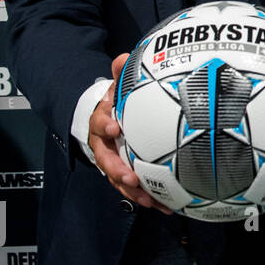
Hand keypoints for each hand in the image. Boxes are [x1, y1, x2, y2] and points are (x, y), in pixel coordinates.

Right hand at [92, 53, 172, 212]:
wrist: (109, 118)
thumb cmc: (117, 103)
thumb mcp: (118, 86)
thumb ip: (120, 74)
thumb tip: (122, 58)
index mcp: (102, 120)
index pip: (99, 122)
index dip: (105, 125)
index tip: (115, 128)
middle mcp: (104, 144)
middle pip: (105, 159)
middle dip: (116, 169)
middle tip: (129, 177)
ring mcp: (112, 160)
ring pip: (117, 178)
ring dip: (131, 191)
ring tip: (148, 199)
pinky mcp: (123, 173)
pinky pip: (132, 188)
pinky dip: (146, 196)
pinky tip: (164, 206)